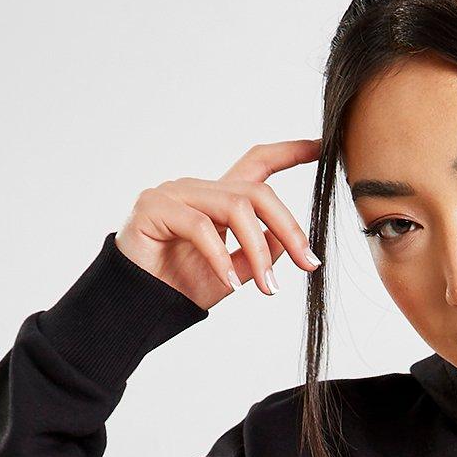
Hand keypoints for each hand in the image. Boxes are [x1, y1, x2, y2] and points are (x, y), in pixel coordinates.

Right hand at [115, 140, 322, 307]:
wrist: (136, 309)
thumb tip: (289, 240)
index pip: (257, 164)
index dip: (290, 153)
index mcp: (217, 200)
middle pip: (256, 191)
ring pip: (234, 208)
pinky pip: (201, 227)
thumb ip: (259, 253)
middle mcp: (197, 189)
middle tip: (309, 264)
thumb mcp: (234, 273)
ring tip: (269, 289)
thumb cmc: (178, 289)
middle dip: (289, 227)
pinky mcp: (154, 207)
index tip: (321, 146)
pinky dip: (221, 258)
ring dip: (259, 251)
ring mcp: (174, 194)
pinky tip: (230, 285)